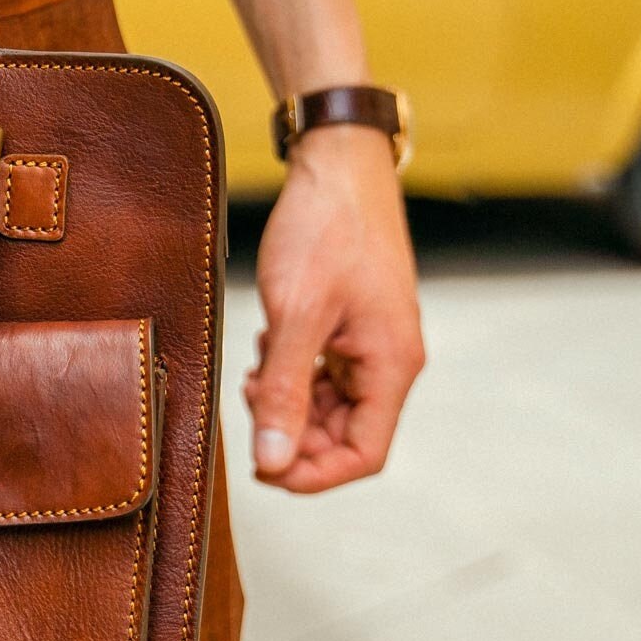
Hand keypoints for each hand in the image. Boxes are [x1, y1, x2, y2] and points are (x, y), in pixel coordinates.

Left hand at [242, 126, 423, 493]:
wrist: (336, 166)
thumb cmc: (325, 231)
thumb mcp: (295, 316)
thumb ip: (283, 391)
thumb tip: (272, 460)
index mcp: (392, 365)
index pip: (364, 455)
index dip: (313, 474)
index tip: (263, 468)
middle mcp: (388, 361)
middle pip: (343, 434)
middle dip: (291, 432)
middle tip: (248, 402)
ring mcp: (368, 343)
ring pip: (326, 405)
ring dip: (285, 400)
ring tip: (254, 371)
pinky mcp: (347, 325)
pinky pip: (319, 372)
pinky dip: (287, 371)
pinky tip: (263, 347)